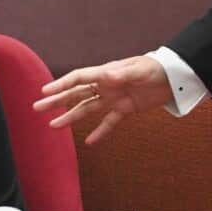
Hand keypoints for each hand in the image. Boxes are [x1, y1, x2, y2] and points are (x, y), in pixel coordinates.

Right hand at [32, 56, 172, 143]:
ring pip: (87, 109)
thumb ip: (122, 75)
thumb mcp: (140, 70)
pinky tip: (88, 143)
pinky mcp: (125, 109)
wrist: (174, 76)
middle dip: (57, 101)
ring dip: (70, 117)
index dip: (61, 85)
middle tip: (37, 108)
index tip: (44, 92)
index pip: (79, 79)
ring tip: (53, 126)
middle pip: (76, 94)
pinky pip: (109, 123)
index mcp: (106, 73)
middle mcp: (106, 85)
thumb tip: (105, 76)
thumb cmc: (156, 68)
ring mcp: (114, 98)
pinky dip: (99, 132)